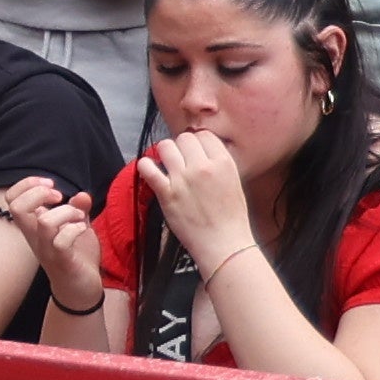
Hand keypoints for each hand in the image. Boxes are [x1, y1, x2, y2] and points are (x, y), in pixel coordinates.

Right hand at [0, 174, 104, 310]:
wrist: (80, 290)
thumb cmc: (75, 257)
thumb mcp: (77, 228)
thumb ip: (78, 210)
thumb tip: (81, 194)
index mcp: (33, 226)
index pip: (12, 198)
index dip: (27, 184)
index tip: (51, 185)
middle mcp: (34, 236)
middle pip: (17, 207)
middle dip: (38, 193)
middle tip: (58, 196)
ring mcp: (46, 249)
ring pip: (44, 222)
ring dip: (66, 212)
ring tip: (78, 216)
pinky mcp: (62, 261)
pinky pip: (62, 241)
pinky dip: (75, 229)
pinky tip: (82, 230)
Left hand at [140, 128, 255, 266]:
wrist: (224, 244)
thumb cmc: (231, 218)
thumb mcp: (233, 182)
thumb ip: (219, 165)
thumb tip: (203, 152)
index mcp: (223, 163)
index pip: (204, 135)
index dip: (197, 142)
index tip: (194, 151)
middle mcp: (202, 166)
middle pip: (184, 138)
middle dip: (181, 147)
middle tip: (181, 160)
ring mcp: (183, 179)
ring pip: (165, 147)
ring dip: (165, 153)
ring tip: (167, 164)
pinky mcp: (167, 193)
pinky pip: (148, 168)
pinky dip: (145, 165)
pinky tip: (149, 169)